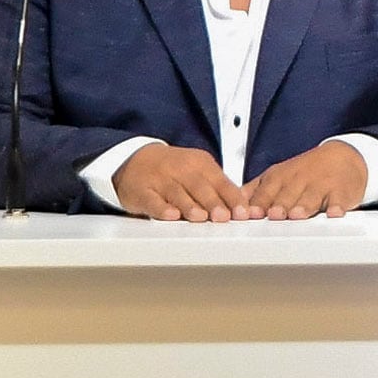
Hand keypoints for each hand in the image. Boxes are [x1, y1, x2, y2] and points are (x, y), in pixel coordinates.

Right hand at [110, 145, 240, 220]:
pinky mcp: (142, 191)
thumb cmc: (173, 170)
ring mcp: (160, 180)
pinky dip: (161, 208)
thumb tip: (242, 208)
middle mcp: (180, 169)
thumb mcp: (198, 172)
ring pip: (177, 193)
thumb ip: (218, 188)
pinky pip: (152, 200)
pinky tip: (171, 215)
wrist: (134, 160)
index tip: (243, 213)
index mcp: (199, 163)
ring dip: (190, 206)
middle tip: (224, 217)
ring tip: (201, 218)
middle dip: (213, 202)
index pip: (220, 181)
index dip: (233, 198)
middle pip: (200, 187)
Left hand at [237, 142, 371, 219]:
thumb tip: (228, 204)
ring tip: (297, 215)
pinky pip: (339, 200)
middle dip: (280, 204)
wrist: (343, 157)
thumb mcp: (278, 176)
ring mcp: (321, 185)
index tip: (249, 214)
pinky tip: (334, 213)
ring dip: (304, 205)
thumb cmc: (306, 172)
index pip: (266, 191)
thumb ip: (255, 191)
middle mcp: (299, 180)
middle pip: (288, 194)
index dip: (258, 202)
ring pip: (312, 196)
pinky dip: (337, 206)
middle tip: (274, 215)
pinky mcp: (341, 191)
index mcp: (280, 177)